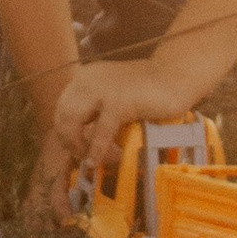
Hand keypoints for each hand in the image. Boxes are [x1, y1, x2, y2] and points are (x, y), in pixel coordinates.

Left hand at [51, 60, 172, 166]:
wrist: (175, 76)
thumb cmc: (147, 90)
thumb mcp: (113, 94)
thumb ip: (95, 108)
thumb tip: (78, 138)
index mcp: (85, 76)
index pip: (61, 107)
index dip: (65, 130)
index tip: (76, 147)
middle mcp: (87, 79)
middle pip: (62, 115)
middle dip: (68, 140)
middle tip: (82, 157)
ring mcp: (102, 89)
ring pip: (72, 122)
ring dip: (78, 146)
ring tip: (90, 160)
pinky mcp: (118, 102)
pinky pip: (100, 132)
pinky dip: (96, 150)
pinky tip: (97, 161)